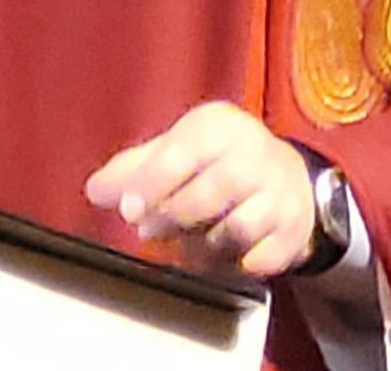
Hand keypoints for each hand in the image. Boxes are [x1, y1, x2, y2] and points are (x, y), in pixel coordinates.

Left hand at [84, 102, 315, 277]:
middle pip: (210, 193)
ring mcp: (279, 191)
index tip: (129, 209)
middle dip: (173, 218)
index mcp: (218, 126)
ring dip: (204, 245)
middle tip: (152, 230)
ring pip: (237, 229)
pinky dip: (236, 264)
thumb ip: (133, 170)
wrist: (286, 176)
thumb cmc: (218, 161)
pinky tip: (222, 254)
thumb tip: (97, 191)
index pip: (182, 153)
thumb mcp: (176, 150)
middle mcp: (255, 153)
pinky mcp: (293, 228)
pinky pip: (260, 258)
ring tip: (189, 241)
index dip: (151, 185)